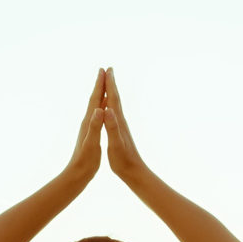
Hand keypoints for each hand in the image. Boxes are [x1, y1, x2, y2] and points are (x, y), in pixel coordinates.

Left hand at [64, 69, 104, 178]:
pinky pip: (97, 115)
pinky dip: (101, 108)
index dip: (100, 85)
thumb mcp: (91, 143)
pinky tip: (103, 108)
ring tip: (105, 85)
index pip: (95, 99)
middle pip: (94, 99)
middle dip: (100, 84)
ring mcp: (88, 127)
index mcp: (89, 122)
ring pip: (96, 106)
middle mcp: (87, 121)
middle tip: (104, 70)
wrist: (77, 173)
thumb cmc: (85, 160)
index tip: (104, 70)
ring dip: (100, 94)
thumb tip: (98, 110)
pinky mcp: (90, 133)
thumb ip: (94, 126)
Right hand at [97, 67, 151, 182]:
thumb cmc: (124, 161)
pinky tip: (110, 107)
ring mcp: (121, 126)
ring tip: (108, 84)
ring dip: (112, 93)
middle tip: (108, 69)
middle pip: (116, 98)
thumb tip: (109, 110)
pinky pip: (114, 114)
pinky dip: (111, 106)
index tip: (107, 70)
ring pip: (115, 105)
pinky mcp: (120, 132)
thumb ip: (113, 127)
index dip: (110, 84)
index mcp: (118, 122)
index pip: (113, 99)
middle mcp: (121, 121)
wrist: (135, 172)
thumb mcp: (116, 144)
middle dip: (111, 83)